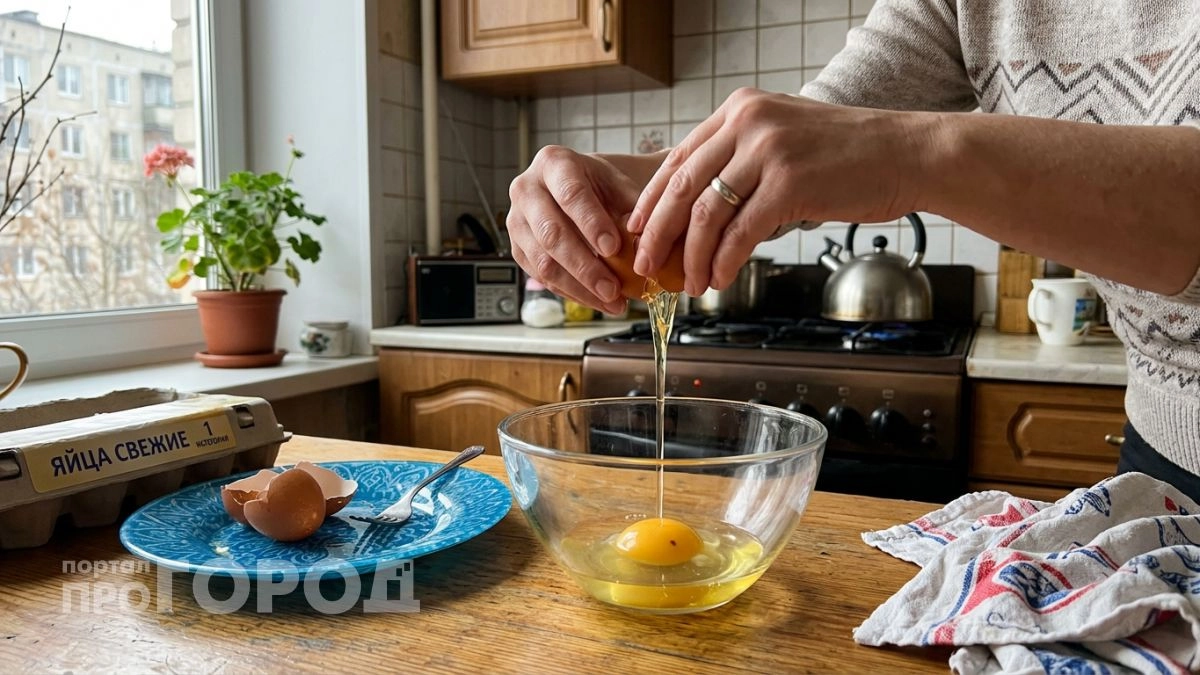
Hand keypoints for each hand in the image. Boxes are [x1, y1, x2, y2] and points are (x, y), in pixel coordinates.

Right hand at [507, 146, 642, 314]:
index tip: (613, 248)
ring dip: (579, 287)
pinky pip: (540, 277)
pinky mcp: (517, 248)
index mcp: (554, 163)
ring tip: (611, 301)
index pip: (570, 194)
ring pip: (543, 261)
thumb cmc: (603, 187)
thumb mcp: (622, 186)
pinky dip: (571, 293)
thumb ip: (633, 211)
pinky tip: (597, 301)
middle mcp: (526, 189)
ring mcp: (516, 220)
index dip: (591, 222)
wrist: (582, 190)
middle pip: (551, 233)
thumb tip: (642, 245)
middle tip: (613, 288)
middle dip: (585, 266)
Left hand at [628, 88, 927, 295]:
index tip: (637, 229)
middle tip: (647, 265)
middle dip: (658, 234)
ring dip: (692, 257)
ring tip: (690, 283)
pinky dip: (724, 262)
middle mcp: (749, 123)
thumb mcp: (784, 136)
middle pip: (683, 187)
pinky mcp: (790, 184)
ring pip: (708, 215)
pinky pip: (741, 233)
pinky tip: (720, 279)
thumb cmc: (849, 153)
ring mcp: (769, 152)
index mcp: (740, 109)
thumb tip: (700, 205)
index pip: (679, 158)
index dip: (652, 200)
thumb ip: (742, 158)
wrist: (907, 153)